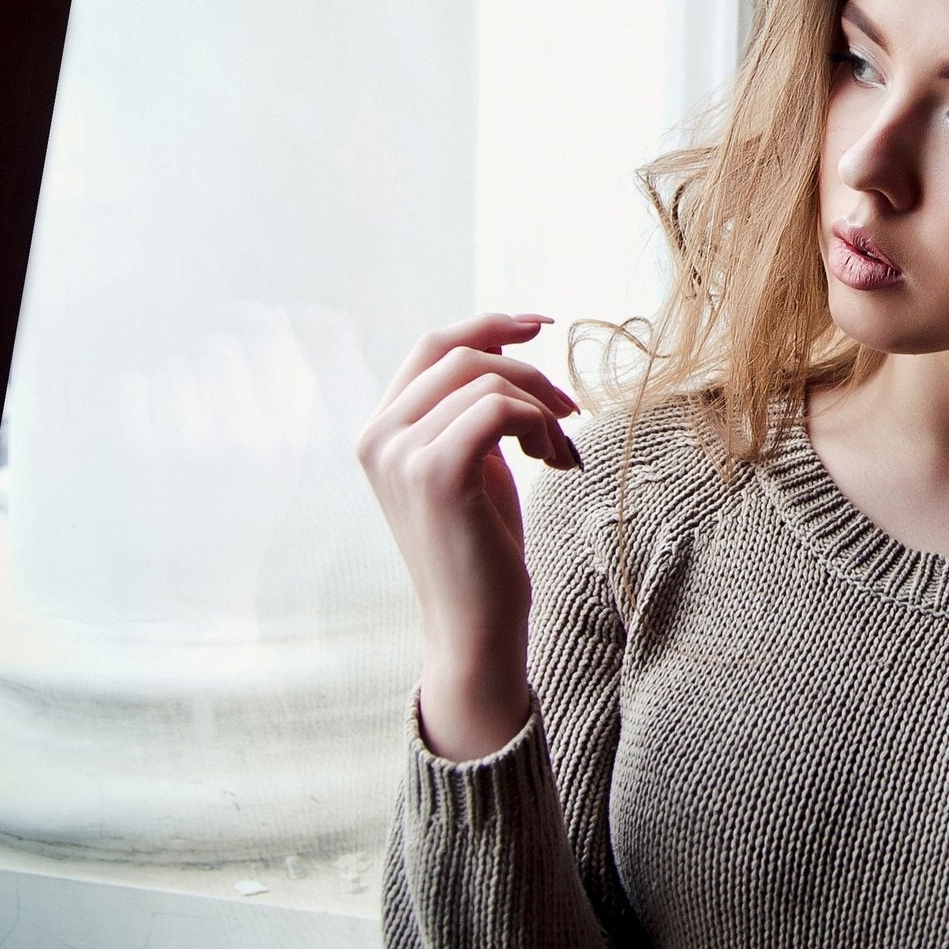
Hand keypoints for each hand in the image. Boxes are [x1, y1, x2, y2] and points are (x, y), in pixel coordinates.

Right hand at [357, 312, 579, 759]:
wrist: (475, 625)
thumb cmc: (481, 546)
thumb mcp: (475, 462)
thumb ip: (472, 408)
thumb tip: (505, 347)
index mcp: (380, 429)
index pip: (432, 346)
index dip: (490, 323)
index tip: (541, 325)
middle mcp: (377, 436)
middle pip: (461, 352)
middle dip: (528, 369)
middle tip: (570, 409)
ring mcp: (399, 453)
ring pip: (487, 380)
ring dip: (542, 408)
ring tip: (559, 452)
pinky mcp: (434, 473)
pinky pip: (498, 408)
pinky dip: (538, 424)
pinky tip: (552, 460)